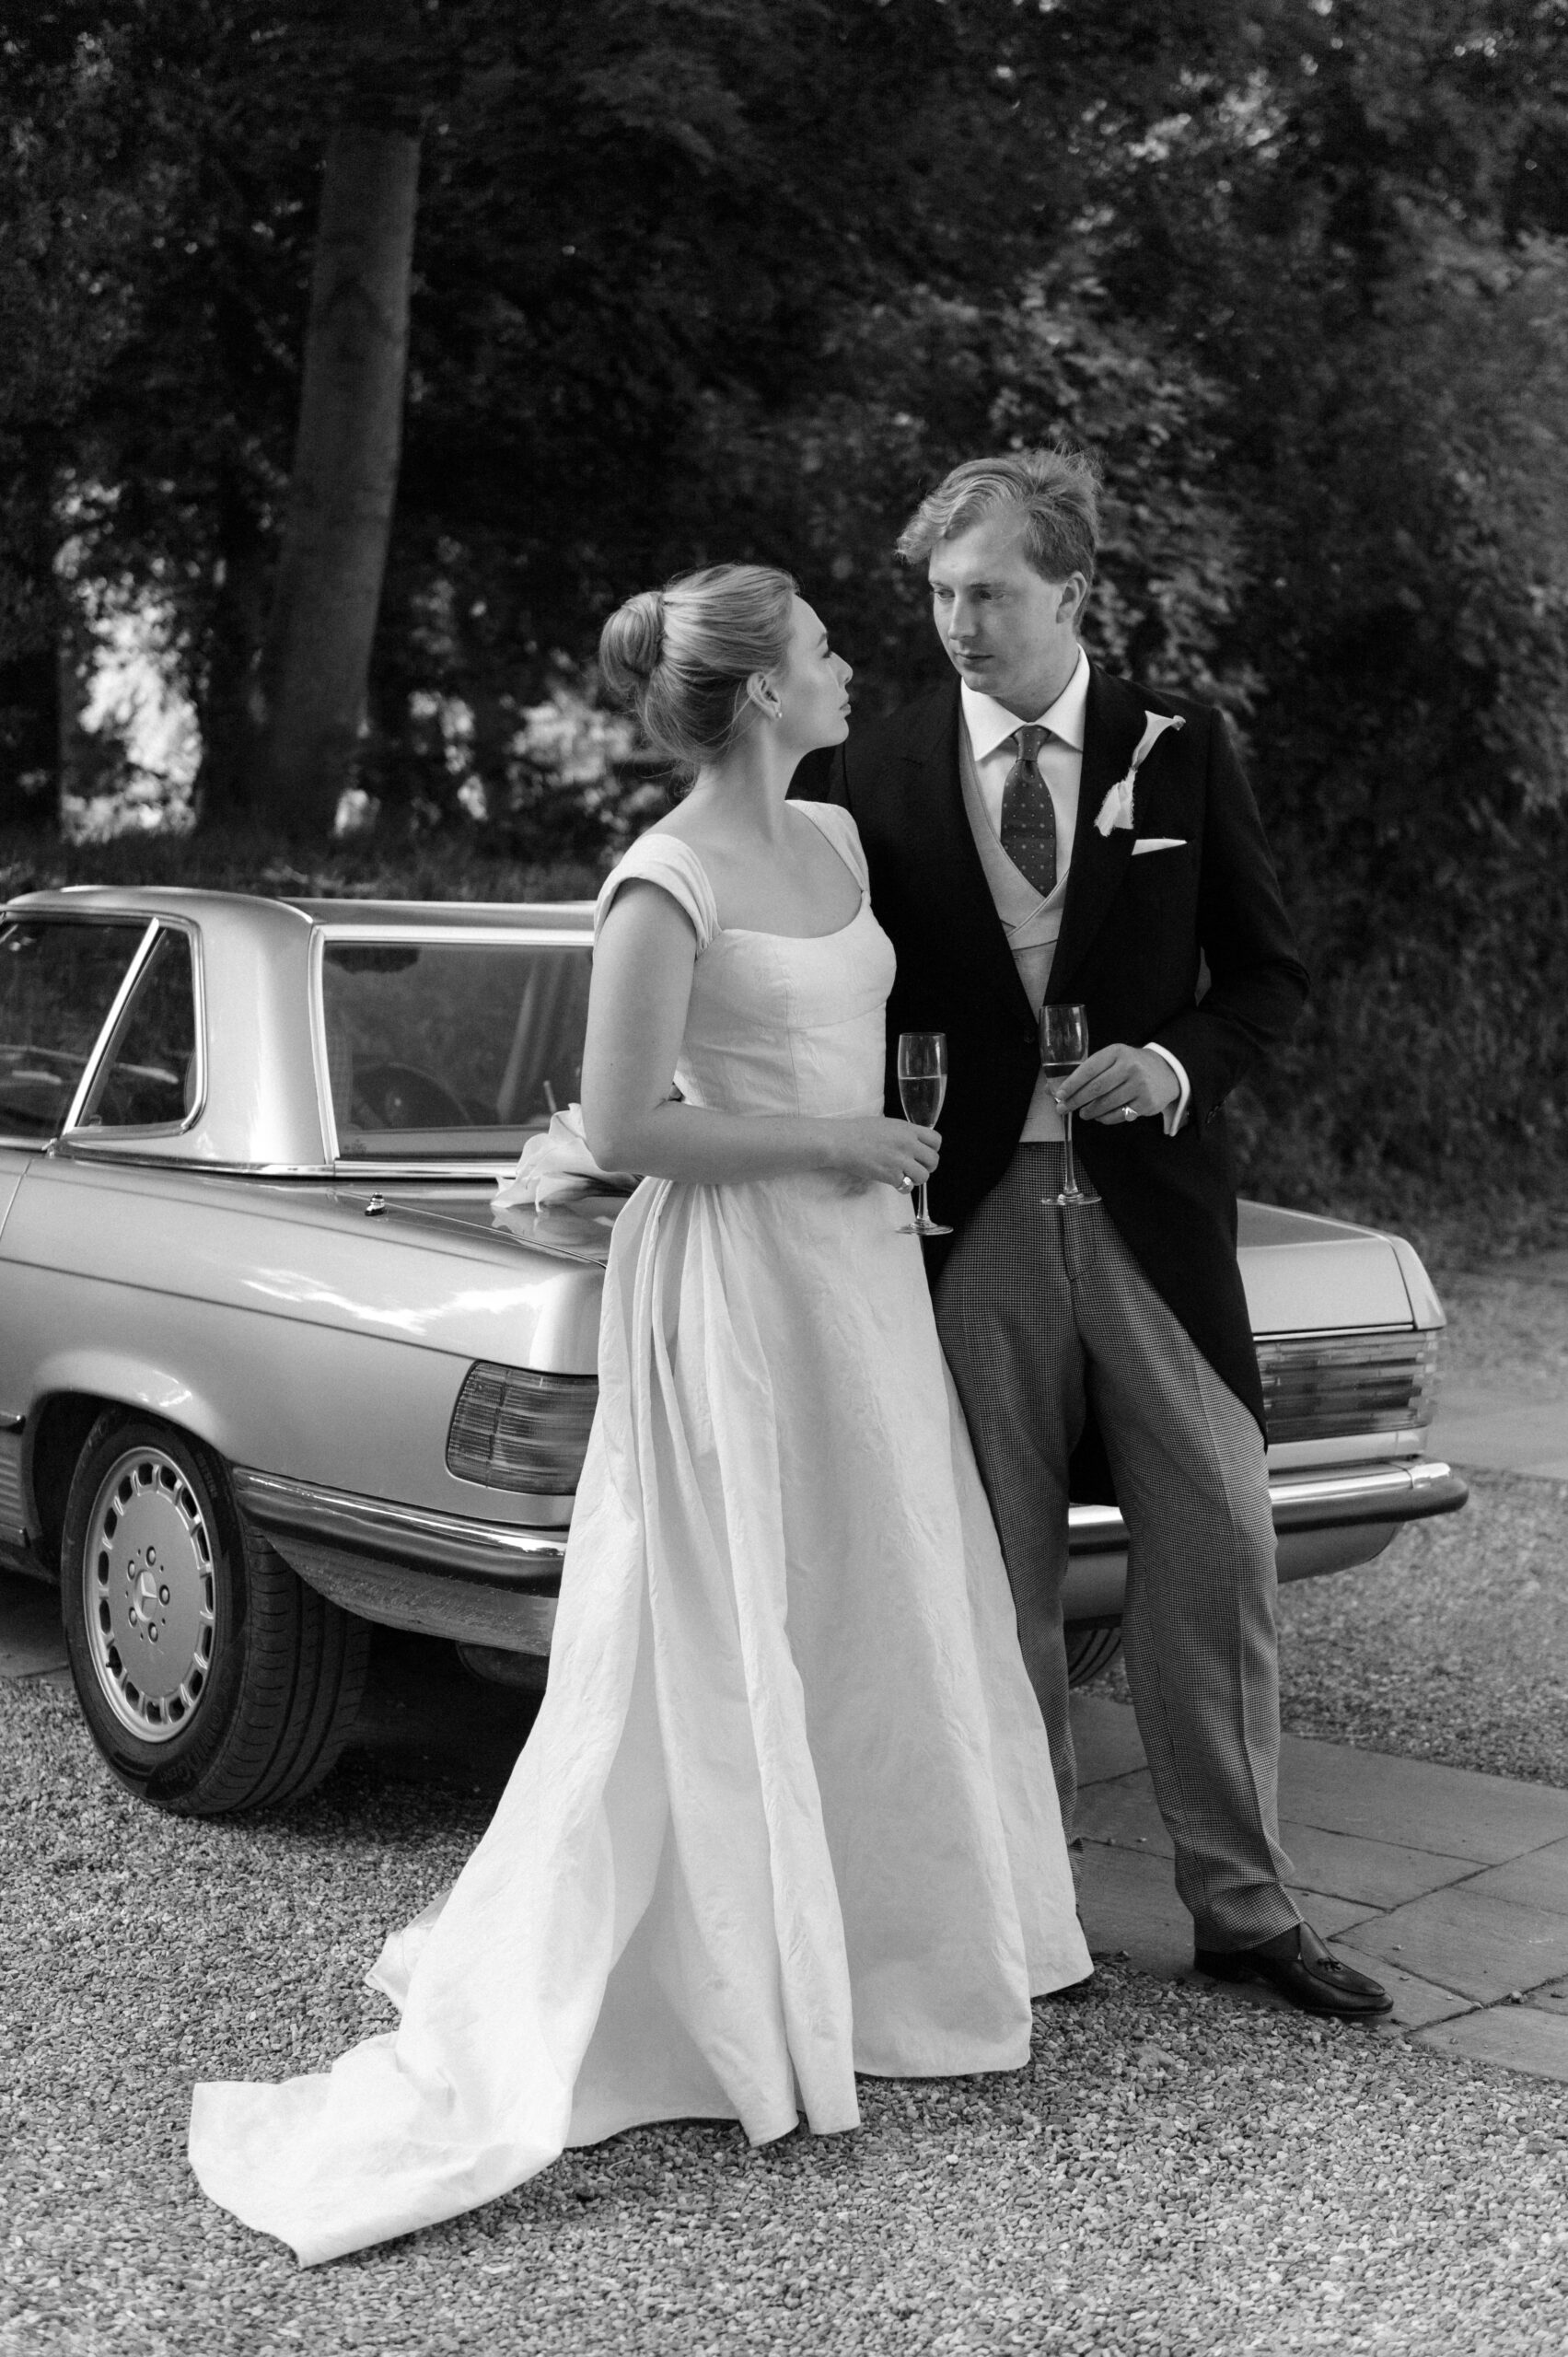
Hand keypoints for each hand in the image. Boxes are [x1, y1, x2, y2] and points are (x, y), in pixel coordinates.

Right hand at [821, 1116, 940, 1191]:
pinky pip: (907, 1187)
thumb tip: (913, 1143)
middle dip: (927, 1166)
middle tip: (915, 1168)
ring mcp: (900, 1160)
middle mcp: (908, 1144)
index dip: (932, 1149)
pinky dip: (902, 1187)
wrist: (840, 1141)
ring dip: (915, 1179)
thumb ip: (902, 1133)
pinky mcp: (891, 1175)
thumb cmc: (857, 1131)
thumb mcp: (886, 1124)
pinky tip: (894, 1182)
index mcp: (907, 1129)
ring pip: (924, 1176)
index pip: (936, 1140)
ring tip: (904, 1176)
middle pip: (934, 1160)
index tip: (923, 1153)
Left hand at [1054, 1044, 1177, 1124]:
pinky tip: (1100, 1116)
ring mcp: (1140, 1086)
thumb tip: (1051, 1091)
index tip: (1059, 1095)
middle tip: (1063, 1109)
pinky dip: (1105, 1118)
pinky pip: (1120, 1115)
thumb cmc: (1130, 1065)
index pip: (1089, 1069)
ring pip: (1106, 1104)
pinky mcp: (1147, 1103)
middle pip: (1096, 1088)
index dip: (1071, 1084)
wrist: (1166, 1071)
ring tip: (1083, 1113)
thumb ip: (1086, 1072)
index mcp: (1116, 1052)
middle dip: (1075, 1101)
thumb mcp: (1112, 1060)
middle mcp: (1129, 1067)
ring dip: (1090, 1111)